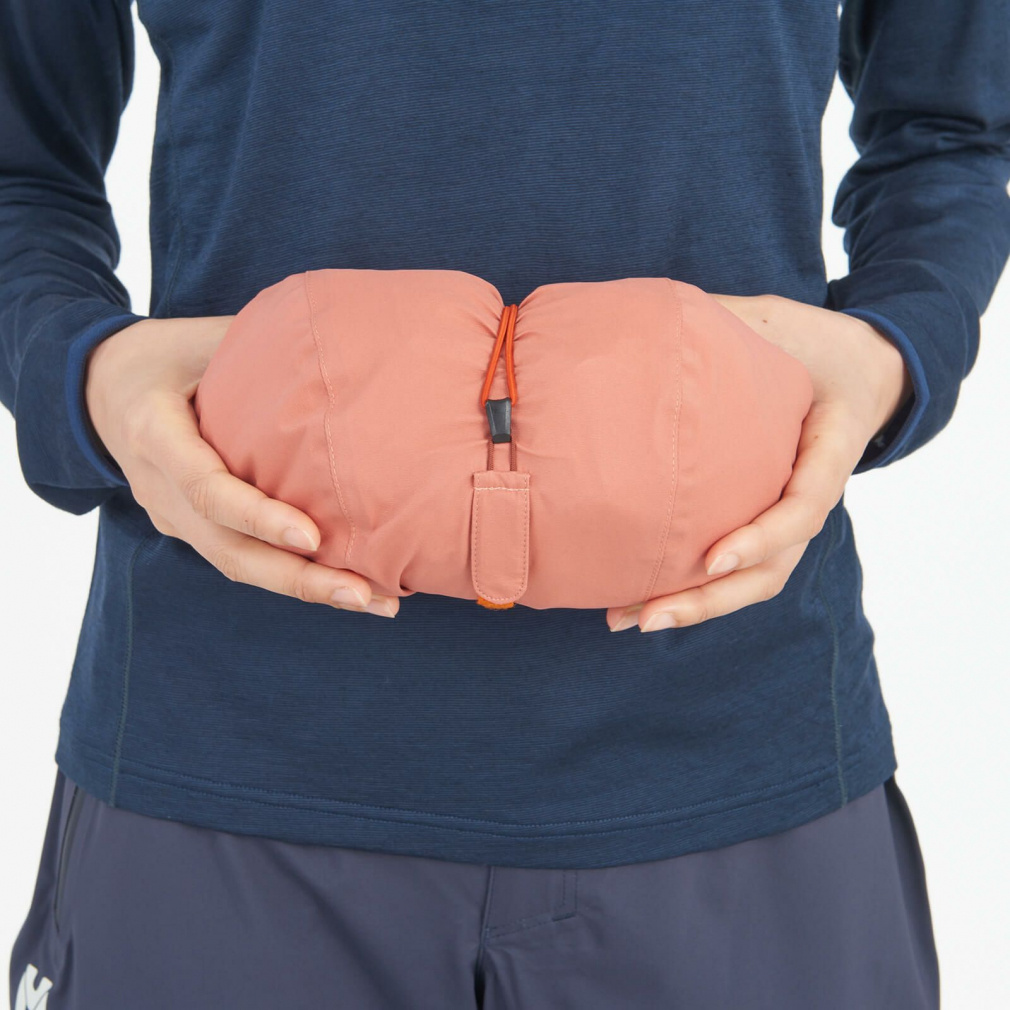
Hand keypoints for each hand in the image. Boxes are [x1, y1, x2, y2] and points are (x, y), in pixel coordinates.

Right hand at [85, 316, 405, 616]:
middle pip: (228, 550)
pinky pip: (240, 558)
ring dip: (305, 589)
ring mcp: (171, 517)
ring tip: (373, 600)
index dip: (258, 517)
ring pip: (236, 565)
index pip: (208, 488)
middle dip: (297, 579)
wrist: (99, 387)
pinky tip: (347, 581)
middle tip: (362, 594)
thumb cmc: (164, 355)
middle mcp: (160, 489)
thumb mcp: (200, 338)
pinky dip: (291, 574)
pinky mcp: (190, 529)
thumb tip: (340, 344)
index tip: (312, 537)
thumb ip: (254, 346)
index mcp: (156, 435)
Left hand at [607, 293, 912, 632]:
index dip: (761, 537)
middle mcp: (809, 494)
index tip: (712, 558)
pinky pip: (732, 566)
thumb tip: (652, 305)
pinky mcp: (762, 519)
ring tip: (626, 618)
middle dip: (709, 600)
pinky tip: (636, 593)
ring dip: (691, 606)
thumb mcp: (776, 322)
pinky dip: (689, 585)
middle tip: (648, 614)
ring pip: (750, 582)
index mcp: (829, 450)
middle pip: (770, 570)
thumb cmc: (809, 345)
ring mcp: (787, 515)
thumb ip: (732, 319)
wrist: (851, 371)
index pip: (802, 506)